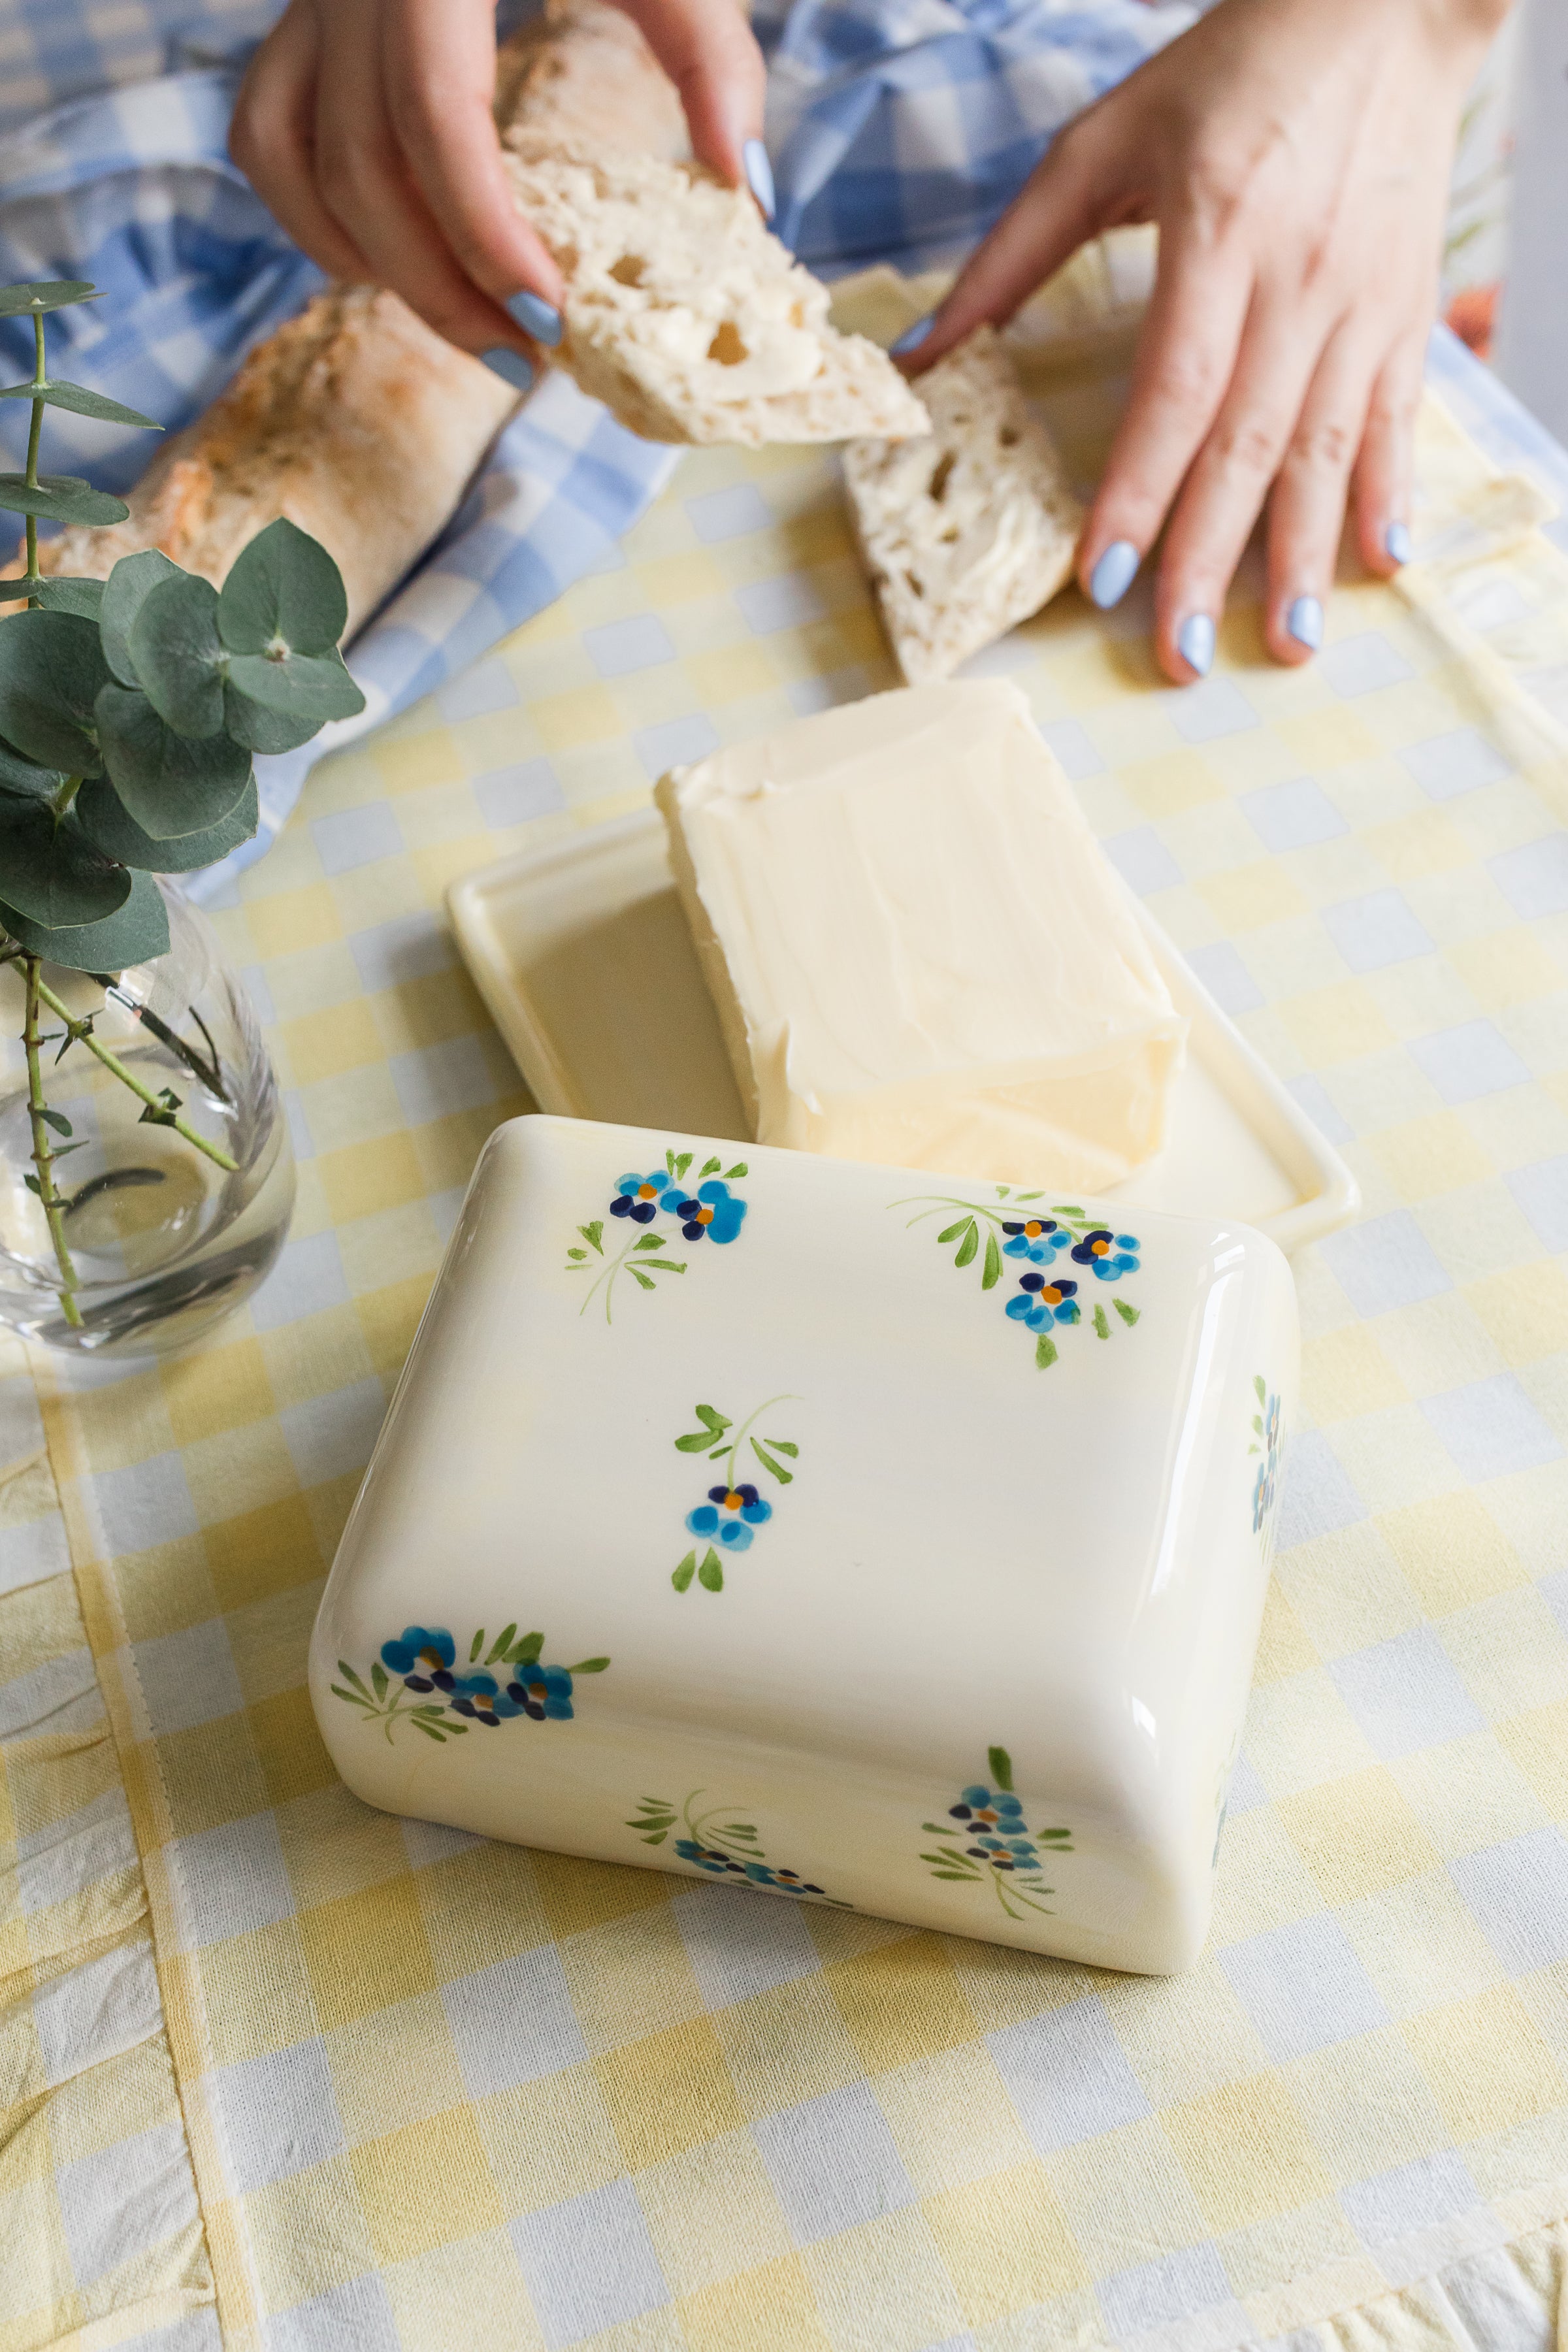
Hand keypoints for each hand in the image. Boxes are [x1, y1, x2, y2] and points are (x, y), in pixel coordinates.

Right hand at [230, 0, 767, 378]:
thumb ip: (710, 54)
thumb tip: (750, 196)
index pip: (434, 116)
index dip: (484, 234)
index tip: (550, 322)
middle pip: (363, 164)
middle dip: (441, 284)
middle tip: (527, 360)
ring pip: (299, 164)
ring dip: (378, 269)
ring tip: (471, 327)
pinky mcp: (300, 17)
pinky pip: (268, 137)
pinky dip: (316, 219)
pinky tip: (390, 265)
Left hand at [898, 0, 1508, 681]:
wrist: (1386, 4)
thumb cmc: (1233, 71)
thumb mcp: (1101, 144)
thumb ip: (1010, 256)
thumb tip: (920, 352)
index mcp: (1216, 232)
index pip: (1176, 389)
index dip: (1140, 490)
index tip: (1104, 577)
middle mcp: (1297, 278)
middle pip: (1246, 445)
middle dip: (1208, 559)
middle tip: (1175, 654)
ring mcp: (1361, 302)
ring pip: (1327, 451)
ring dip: (1301, 557)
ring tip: (1279, 645)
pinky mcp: (1406, 311)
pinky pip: (1398, 420)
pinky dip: (1388, 496)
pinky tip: (1376, 567)